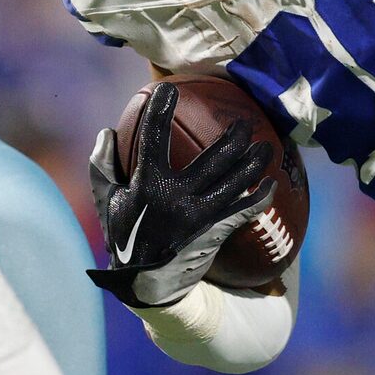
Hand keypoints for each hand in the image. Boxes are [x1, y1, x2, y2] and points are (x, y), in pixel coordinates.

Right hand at [86, 83, 274, 309]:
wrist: (143, 284)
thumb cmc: (124, 237)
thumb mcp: (107, 201)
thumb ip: (102, 166)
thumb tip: (105, 133)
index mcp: (146, 184)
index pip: (152, 137)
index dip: (160, 110)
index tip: (167, 90)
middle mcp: (175, 196)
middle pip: (213, 158)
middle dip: (233, 137)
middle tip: (245, 123)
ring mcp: (198, 215)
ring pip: (235, 182)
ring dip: (255, 163)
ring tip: (268, 147)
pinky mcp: (214, 232)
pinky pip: (243, 211)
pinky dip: (260, 197)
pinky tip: (273, 185)